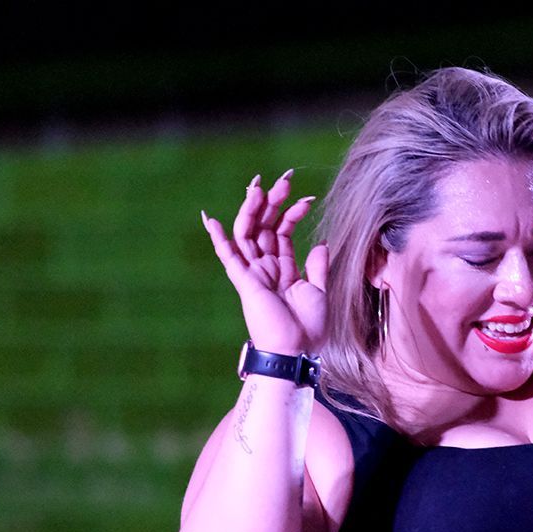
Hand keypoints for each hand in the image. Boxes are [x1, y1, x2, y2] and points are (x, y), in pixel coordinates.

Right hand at [202, 169, 328, 354]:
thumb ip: (317, 267)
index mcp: (283, 270)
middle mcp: (265, 269)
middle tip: (284, 180)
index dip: (291, 214)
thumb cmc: (308, 329)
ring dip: (252, 209)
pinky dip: (219, 239)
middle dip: (272, 202)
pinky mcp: (245, 282)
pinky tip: (211, 219)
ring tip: (259, 186)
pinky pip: (228, 257)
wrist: (297, 351)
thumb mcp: (319, 292)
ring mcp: (253, 274)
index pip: (282, 233)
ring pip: (248, 234)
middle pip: (264, 227)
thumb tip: (321, 243)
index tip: (306, 199)